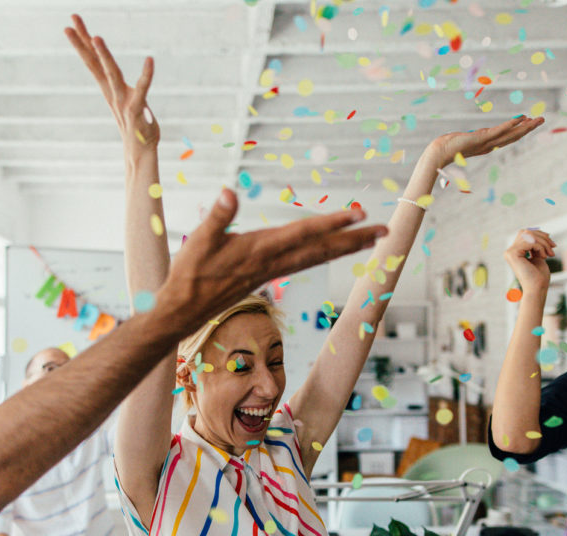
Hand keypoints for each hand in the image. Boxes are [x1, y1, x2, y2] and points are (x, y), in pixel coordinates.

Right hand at [65, 15, 158, 154]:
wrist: (141, 153)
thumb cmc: (138, 129)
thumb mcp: (130, 105)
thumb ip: (128, 92)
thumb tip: (125, 81)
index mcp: (109, 90)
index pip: (92, 62)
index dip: (81, 44)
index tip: (70, 26)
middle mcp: (113, 93)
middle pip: (95, 63)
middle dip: (83, 41)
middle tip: (72, 20)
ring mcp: (123, 101)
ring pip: (111, 74)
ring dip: (104, 56)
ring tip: (96, 37)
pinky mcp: (137, 109)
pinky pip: (142, 89)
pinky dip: (146, 75)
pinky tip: (150, 60)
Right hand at [156, 189, 386, 321]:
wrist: (182, 311)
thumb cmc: (188, 275)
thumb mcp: (198, 240)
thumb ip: (217, 216)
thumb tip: (228, 193)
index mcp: (259, 250)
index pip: (302, 233)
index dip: (331, 223)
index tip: (357, 214)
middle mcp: (272, 262)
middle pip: (321, 249)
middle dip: (354, 239)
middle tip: (384, 230)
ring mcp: (271, 271)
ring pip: (316, 257)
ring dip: (345, 247)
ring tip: (371, 238)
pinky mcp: (266, 276)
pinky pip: (304, 263)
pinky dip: (324, 254)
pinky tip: (334, 250)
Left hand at [423, 116, 543, 168]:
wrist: (438, 153)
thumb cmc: (446, 149)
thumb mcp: (461, 142)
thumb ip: (468, 141)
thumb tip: (466, 139)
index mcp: (487, 145)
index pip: (507, 137)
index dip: (520, 130)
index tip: (530, 122)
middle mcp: (489, 145)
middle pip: (513, 136)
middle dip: (529, 128)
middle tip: (542, 119)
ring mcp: (486, 142)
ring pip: (510, 134)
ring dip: (525, 126)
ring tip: (538, 120)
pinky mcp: (481, 138)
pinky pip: (499, 131)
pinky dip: (510, 124)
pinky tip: (521, 118)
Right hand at [503, 228, 554, 294]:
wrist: (537, 288)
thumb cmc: (539, 276)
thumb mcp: (538, 256)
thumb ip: (536, 245)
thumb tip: (540, 232)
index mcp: (515, 252)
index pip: (525, 234)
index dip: (540, 235)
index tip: (552, 243)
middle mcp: (510, 251)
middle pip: (527, 232)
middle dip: (543, 237)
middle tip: (553, 247)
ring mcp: (509, 252)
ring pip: (529, 235)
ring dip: (543, 243)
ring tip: (549, 254)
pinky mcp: (512, 254)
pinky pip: (530, 242)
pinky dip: (540, 247)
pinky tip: (543, 256)